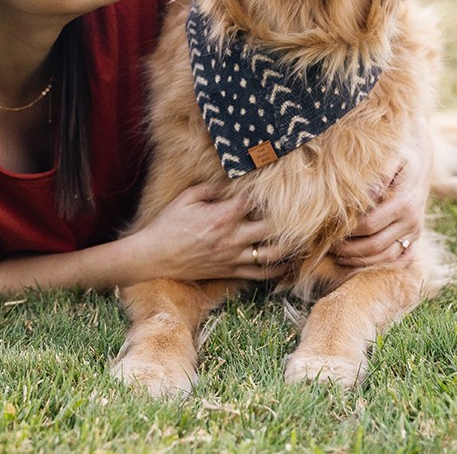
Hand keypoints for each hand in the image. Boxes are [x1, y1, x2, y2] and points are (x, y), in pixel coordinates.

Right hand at [129, 183, 289, 281]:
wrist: (153, 256)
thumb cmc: (168, 224)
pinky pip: (259, 275)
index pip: (254, 200)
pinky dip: (277, 271)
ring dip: (289, 246)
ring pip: (272, 254)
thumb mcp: (187, 198)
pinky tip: (288, 265)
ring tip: (302, 238)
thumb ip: (212, 189)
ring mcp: (232, 257)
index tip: (276, 185)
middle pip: (272, 228)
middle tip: (302, 211)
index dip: (267, 191)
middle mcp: (232, 237)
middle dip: (288, 219)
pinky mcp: (229, 271)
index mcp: (222, 216)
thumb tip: (231, 181)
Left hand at [331, 119, 430, 267]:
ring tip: (337, 255)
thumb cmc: (397, 155)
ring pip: (386, 257)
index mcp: (404, 202)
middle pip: (375, 245)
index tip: (328, 228)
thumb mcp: (389, 157)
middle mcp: (412, 221)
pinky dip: (379, 264)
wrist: (420, 158)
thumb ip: (377, 175)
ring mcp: (415, 231)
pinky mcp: (415, 236)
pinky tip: (358, 261)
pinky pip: (399, 259)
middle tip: (327, 246)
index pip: (369, 225)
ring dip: (360, 260)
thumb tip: (367, 194)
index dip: (346, 230)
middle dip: (349, 249)